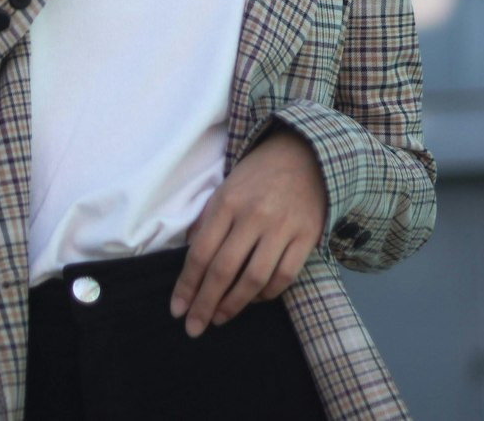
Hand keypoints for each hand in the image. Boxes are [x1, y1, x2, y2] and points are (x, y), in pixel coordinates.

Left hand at [169, 126, 326, 337]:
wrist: (305, 155)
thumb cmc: (258, 175)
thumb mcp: (225, 187)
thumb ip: (207, 220)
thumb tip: (190, 256)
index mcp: (227, 202)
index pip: (201, 252)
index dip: (187, 285)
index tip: (177, 309)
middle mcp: (253, 216)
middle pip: (224, 270)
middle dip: (205, 304)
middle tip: (194, 328)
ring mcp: (282, 228)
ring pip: (254, 279)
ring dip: (234, 305)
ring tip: (219, 318)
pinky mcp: (306, 237)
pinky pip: (284, 277)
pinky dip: (267, 295)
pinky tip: (253, 300)